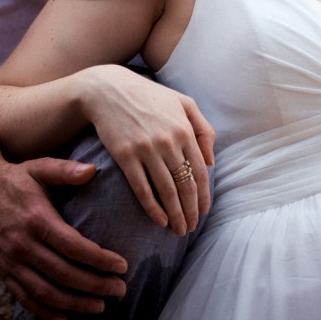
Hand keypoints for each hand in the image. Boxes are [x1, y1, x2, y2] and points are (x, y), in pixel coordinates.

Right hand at [0, 157, 127, 319]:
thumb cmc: (15, 177)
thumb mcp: (40, 167)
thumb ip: (66, 171)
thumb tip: (92, 170)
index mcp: (36, 219)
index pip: (74, 247)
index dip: (100, 260)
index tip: (122, 266)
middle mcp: (22, 244)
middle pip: (63, 273)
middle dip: (95, 285)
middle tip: (120, 290)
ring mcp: (10, 261)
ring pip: (45, 292)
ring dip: (74, 303)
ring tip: (100, 306)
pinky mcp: (2, 271)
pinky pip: (24, 297)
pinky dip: (44, 311)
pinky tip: (64, 318)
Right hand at [78, 65, 215, 236]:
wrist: (109, 89)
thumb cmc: (150, 96)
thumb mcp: (184, 103)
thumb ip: (204, 130)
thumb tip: (211, 162)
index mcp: (185, 130)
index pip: (200, 173)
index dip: (204, 197)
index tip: (204, 213)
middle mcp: (168, 142)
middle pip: (186, 186)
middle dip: (191, 212)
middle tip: (191, 228)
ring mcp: (146, 150)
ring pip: (167, 191)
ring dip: (175, 215)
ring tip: (178, 230)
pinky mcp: (125, 156)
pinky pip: (142, 189)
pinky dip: (153, 208)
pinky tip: (159, 221)